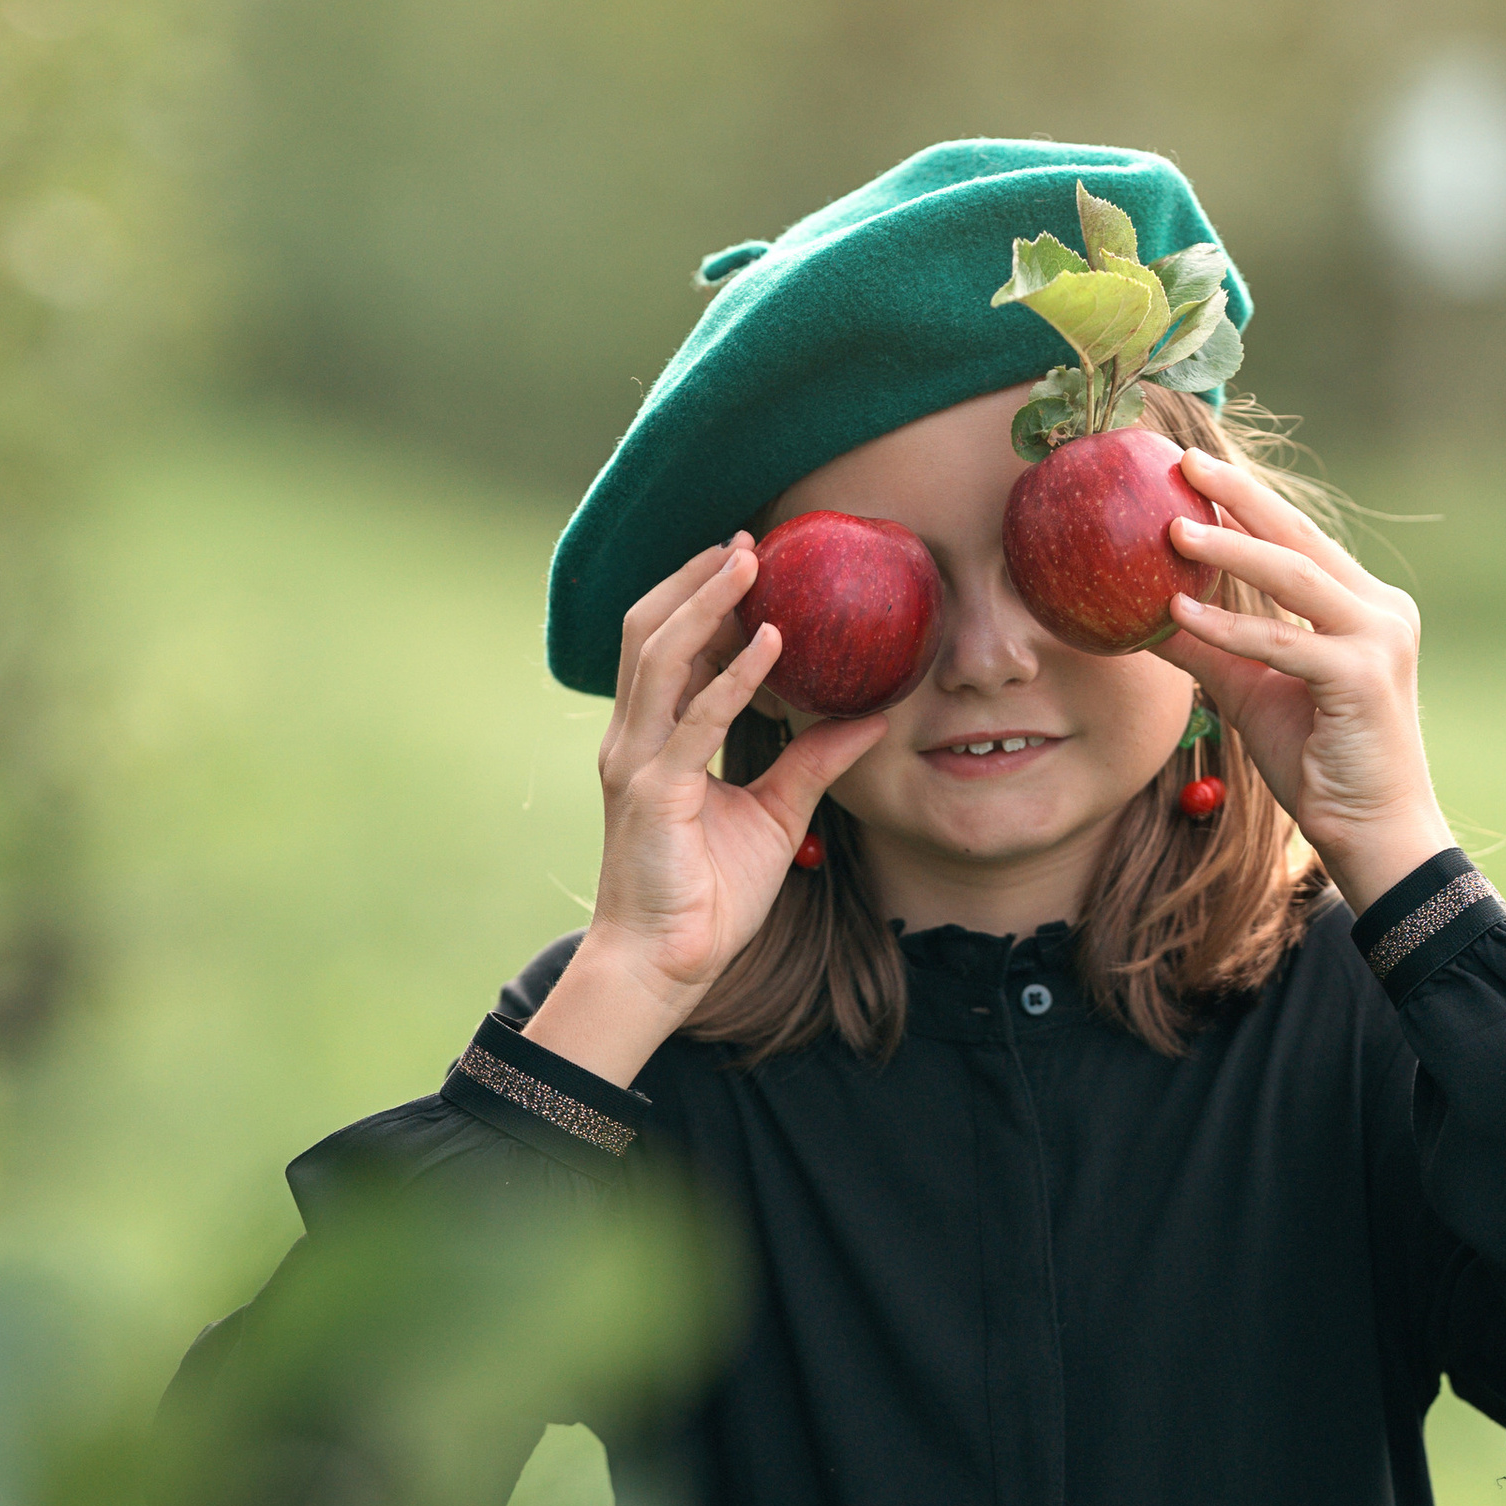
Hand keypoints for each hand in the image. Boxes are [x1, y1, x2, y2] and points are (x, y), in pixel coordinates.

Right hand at [525, 540, 885, 1086]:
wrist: (666, 965)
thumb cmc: (708, 897)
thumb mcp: (776, 815)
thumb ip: (813, 762)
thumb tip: (871, 718)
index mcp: (653, 739)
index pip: (666, 647)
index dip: (698, 597)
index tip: (747, 559)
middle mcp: (634, 739)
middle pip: (649, 631)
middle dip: (694, 579)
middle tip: (749, 540)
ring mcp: (637, 762)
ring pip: (660, 656)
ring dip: (706, 602)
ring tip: (750, 561)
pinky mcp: (653, 793)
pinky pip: (696, 721)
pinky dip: (734, 677)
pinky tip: (772, 644)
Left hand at [1157, 452, 1451, 914]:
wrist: (1373, 832)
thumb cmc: (1320, 764)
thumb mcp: (1252, 695)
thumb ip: (1211, 651)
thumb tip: (1148, 619)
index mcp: (1363, 607)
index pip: (1298, 541)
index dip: (1248, 503)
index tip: (1195, 472)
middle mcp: (1380, 611)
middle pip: (1300, 537)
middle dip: (1241, 497)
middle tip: (1186, 464)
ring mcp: (1378, 639)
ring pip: (1293, 577)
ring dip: (1229, 550)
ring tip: (1172, 527)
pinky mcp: (1362, 676)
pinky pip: (1282, 641)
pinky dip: (1229, 627)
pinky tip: (1180, 612)